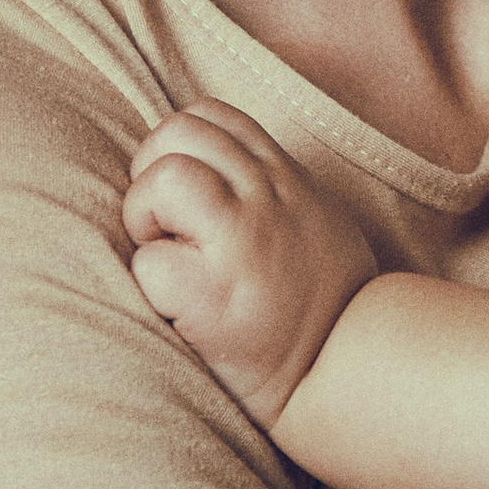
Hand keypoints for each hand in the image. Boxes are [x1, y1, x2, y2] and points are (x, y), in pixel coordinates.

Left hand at [122, 100, 380, 426]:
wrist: (345, 372)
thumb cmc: (322, 304)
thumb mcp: (315, 220)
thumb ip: (271, 188)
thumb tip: (213, 166)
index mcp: (285, 178)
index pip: (210, 116)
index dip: (179, 147)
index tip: (186, 195)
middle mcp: (268, 197)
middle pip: (178, 132)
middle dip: (150, 173)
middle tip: (164, 227)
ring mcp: (243, 241)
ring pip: (162, 178)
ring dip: (144, 217)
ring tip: (169, 258)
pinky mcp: (214, 295)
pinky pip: (149, 264)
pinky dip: (152, 286)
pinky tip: (182, 309)